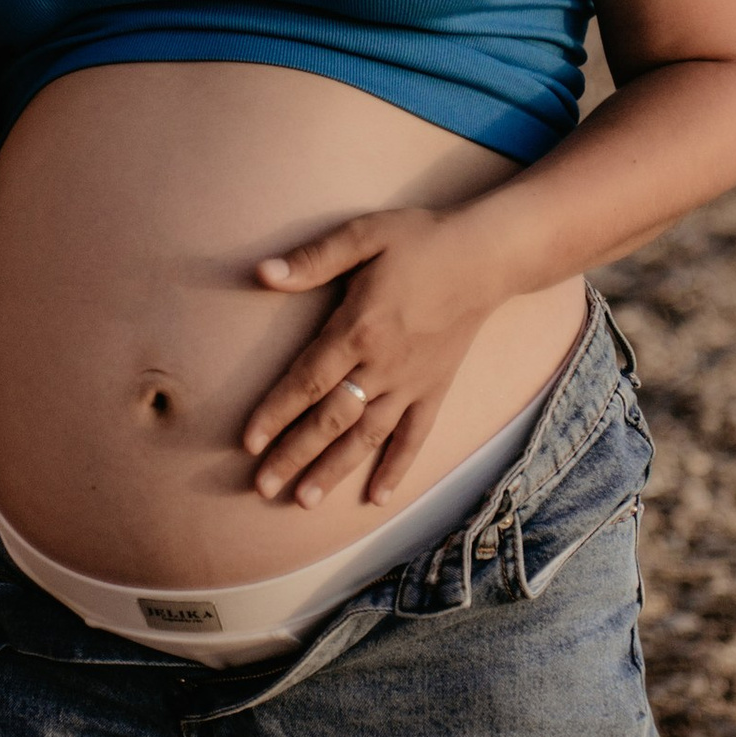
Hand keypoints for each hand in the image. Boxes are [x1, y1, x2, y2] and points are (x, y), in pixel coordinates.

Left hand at [239, 202, 493, 508]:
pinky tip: (377, 497)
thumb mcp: (364, 235)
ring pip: (366, 436)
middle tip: (263, 486)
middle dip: (294, 455)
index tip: (248, 442)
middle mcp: (382, 365)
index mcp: (359, 329)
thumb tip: (262, 273)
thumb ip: (313, 259)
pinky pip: (414, 436)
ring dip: (334, 470)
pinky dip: (396, 468)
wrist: (487, 257)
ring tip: (304, 501)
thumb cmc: (420, 241)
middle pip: (330, 419)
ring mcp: (411, 383)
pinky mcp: (435, 390)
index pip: (307, 381)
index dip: (275, 413)